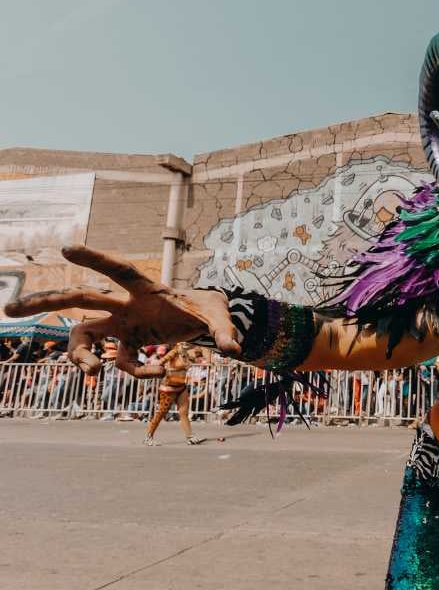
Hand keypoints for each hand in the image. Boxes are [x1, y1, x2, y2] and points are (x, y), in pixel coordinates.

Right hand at [3, 246, 239, 376]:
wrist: (206, 319)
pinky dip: (135, 371)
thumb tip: (233, 350)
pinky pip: (120, 361)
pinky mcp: (128, 342)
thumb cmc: (210, 308)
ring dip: (80, 354)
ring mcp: (123, 324)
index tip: (67, 248)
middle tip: (10, 307)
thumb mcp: (220, 316)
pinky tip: (160, 372)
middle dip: (46, 301)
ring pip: (85, 336)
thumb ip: (224, 331)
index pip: (118, 270)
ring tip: (91, 371)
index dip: (96, 260)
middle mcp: (126, 304)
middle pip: (79, 299)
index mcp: (146, 289)